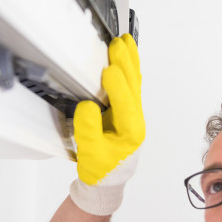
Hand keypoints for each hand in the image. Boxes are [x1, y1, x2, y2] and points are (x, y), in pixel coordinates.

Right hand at [70, 34, 144, 214]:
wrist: (107, 181)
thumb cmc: (101, 169)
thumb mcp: (91, 154)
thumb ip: (88, 130)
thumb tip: (86, 105)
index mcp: (130, 131)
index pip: (125, 103)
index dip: (117, 85)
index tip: (108, 69)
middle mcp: (135, 119)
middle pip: (132, 86)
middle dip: (126, 63)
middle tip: (118, 43)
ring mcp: (132, 113)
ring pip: (133, 82)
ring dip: (129, 61)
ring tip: (126, 41)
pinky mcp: (126, 110)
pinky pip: (129, 85)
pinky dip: (127, 68)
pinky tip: (125, 56)